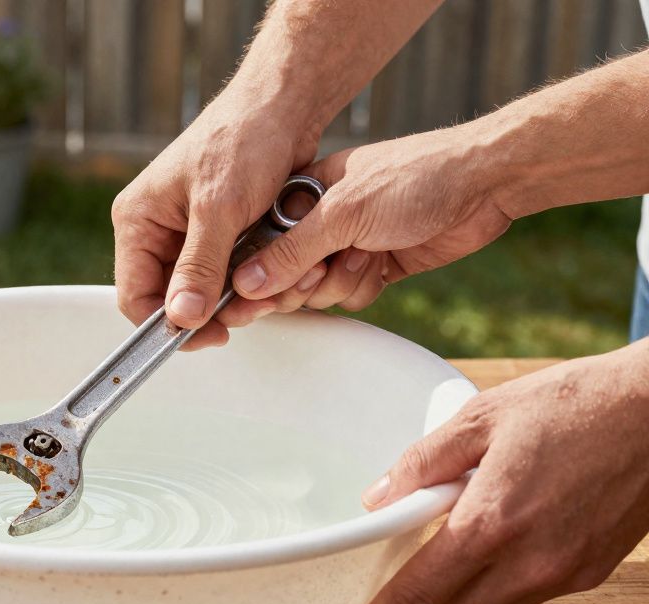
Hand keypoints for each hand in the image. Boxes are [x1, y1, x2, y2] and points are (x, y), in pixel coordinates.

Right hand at [111, 91, 324, 349]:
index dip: (167, 324)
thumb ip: (199, 267)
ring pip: (202, 289)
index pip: (134, 295)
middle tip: (248, 312)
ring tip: (269, 289)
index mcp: (137, 219)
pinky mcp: (218, 232)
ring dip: (234, 297)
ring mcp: (186, 231)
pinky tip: (273, 271)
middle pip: (169, 297)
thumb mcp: (220, 209)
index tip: (208, 336)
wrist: (285, 105)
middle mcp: (155, 228)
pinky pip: (225, 273)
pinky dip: (248, 279)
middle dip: (209, 311)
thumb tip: (180, 318)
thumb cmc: (245, 139)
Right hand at [218, 126, 513, 327]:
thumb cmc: (414, 178)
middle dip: (302, 281)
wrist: (484, 185)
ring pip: (318, 291)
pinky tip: (383, 264)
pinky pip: (350, 295)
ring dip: (341, 282)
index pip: (259, 244)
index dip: (255, 273)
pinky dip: (365, 287)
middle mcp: (321, 221)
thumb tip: (246, 282)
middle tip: (319, 273)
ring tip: (366, 256)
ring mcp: (349, 244)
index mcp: (302, 196)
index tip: (249, 298)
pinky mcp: (376, 264)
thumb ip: (291, 252)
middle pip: (284, 275)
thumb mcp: (343, 213)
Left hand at [334, 343, 648, 603]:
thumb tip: (378, 500)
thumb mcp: (481, 416)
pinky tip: (460, 598)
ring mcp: (563, 572)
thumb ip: (422, 462)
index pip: (419, 594)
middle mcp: (530, 560)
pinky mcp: (588, 571)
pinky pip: (521, 599)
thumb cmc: (575, 404)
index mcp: (493, 521)